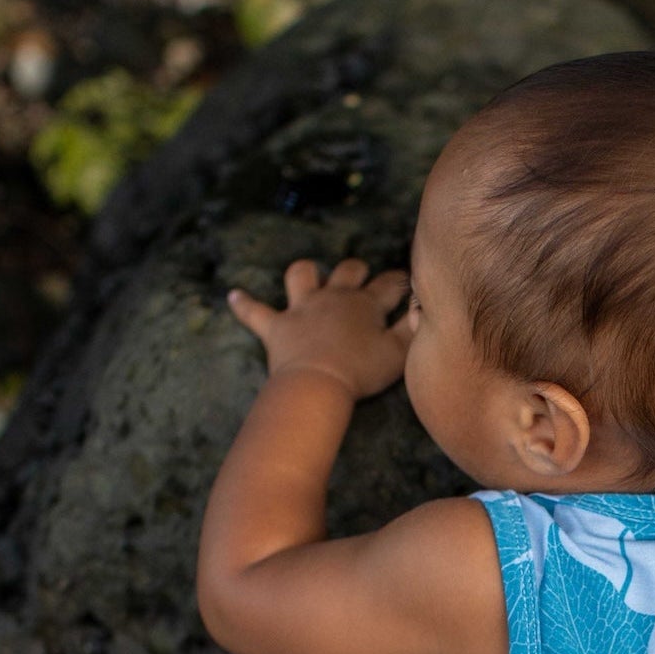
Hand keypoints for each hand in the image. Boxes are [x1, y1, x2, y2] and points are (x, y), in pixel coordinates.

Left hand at [228, 258, 412, 399]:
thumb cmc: (362, 371)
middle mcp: (333, 297)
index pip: (389, 285)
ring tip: (309, 276)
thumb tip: (422, 310)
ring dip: (307, 273)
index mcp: (365, 304)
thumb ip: (412, 330)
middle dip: (357, 270)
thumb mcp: (398, 354)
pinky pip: (255, 312)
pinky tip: (232, 296)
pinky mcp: (276, 327)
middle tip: (364, 278)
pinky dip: (243, 304)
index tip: (409, 285)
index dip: (401, 282)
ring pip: (302, 275)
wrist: (318, 383)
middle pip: (348, 271)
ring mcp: (302, 308)